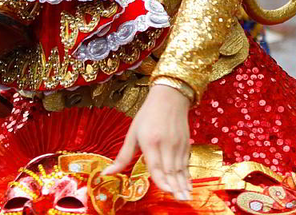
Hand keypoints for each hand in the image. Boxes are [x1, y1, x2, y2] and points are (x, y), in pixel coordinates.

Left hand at [104, 83, 192, 200]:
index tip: (166, 191)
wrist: (170, 96)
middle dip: (175, 187)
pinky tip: (189, 185)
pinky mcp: (186, 143)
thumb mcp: (132, 133)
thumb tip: (106, 173)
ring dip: (183, 183)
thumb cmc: (148, 114)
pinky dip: (187, 175)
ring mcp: (178, 144)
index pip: (156, 165)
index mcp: (150, 142)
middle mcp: (166, 144)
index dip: (162, 180)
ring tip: (186, 197)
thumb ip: (122, 156)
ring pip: (180, 168)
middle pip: (171, 170)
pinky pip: (186, 163)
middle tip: (181, 200)